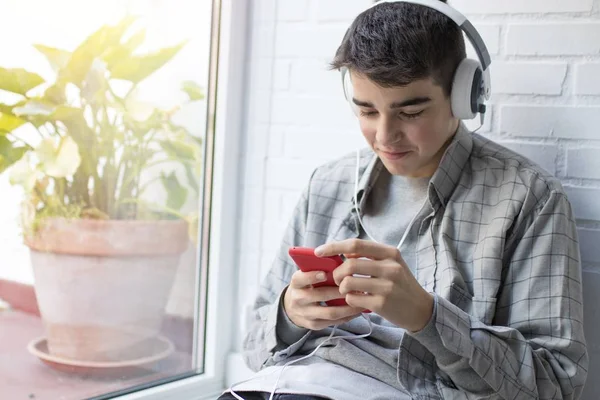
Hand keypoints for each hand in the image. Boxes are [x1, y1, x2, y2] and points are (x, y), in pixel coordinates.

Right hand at [283, 269, 363, 330]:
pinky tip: (357, 311)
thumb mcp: (306, 275)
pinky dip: (347, 316)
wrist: (293, 308)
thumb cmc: (306, 286)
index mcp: (296, 283)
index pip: (301, 278)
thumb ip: (318, 268)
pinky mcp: (313, 325)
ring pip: (330, 312)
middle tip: (355, 286)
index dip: (312, 276)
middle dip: (339, 291)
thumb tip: (341, 262)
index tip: (325, 273)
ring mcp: (305, 314)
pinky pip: (333, 322)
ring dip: (348, 307)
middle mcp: (298, 299)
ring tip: (361, 300)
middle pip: (320, 295)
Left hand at [315, 239, 433, 332]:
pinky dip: (349, 299)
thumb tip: (343, 251)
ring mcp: (387, 286)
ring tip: (346, 291)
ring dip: (341, 287)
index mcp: (390, 253)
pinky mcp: (382, 304)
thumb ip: (369, 256)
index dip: (333, 247)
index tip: (318, 251)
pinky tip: (356, 300)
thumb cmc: (400, 284)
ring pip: (348, 282)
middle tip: (336, 279)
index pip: (355, 244)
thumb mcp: (391, 264)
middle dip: (336, 272)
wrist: (421, 309)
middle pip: (349, 264)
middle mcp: (390, 267)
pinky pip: (353, 298)